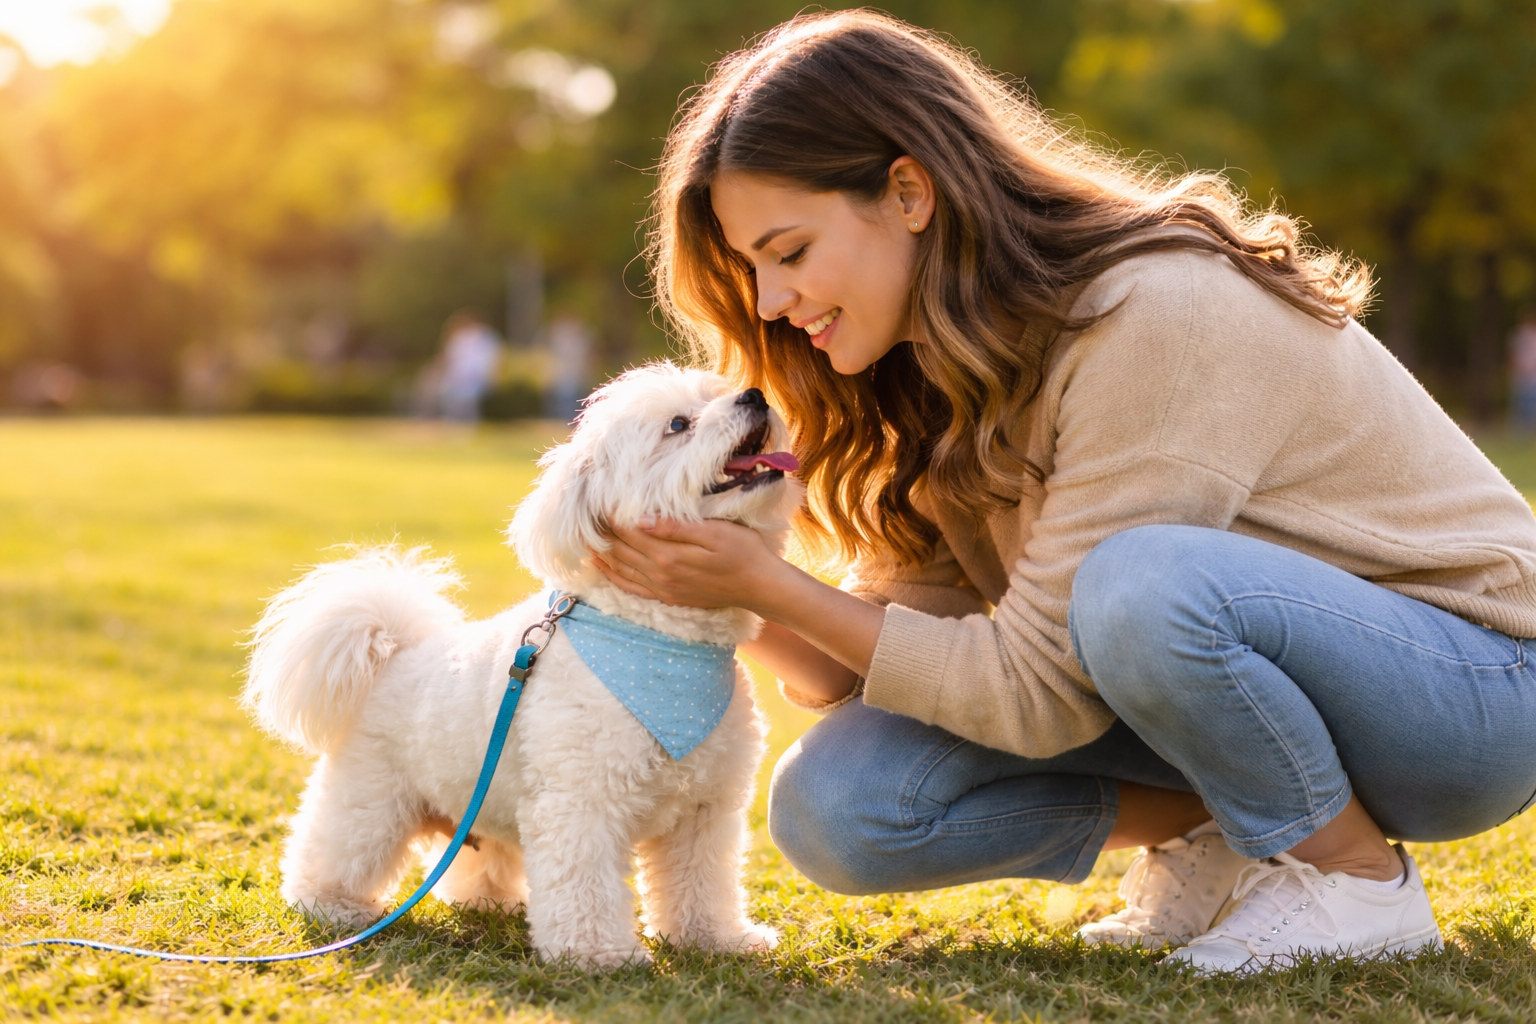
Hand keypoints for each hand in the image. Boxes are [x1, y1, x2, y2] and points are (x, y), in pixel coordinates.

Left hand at [592, 515, 785, 610]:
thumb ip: (676, 528)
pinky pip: (631, 588)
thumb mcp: (715, 532)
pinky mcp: (668, 597)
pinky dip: (612, 576)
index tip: (595, 499)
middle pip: (620, 550)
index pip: (629, 532)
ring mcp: (663, 589)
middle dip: (600, 532)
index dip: (611, 516)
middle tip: (582, 515)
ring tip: (582, 537)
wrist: (760, 587)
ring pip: (621, 569)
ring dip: (601, 553)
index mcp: (670, 555)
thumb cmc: (743, 552)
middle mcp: (660, 574)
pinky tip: (601, 567)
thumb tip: (639, 520)